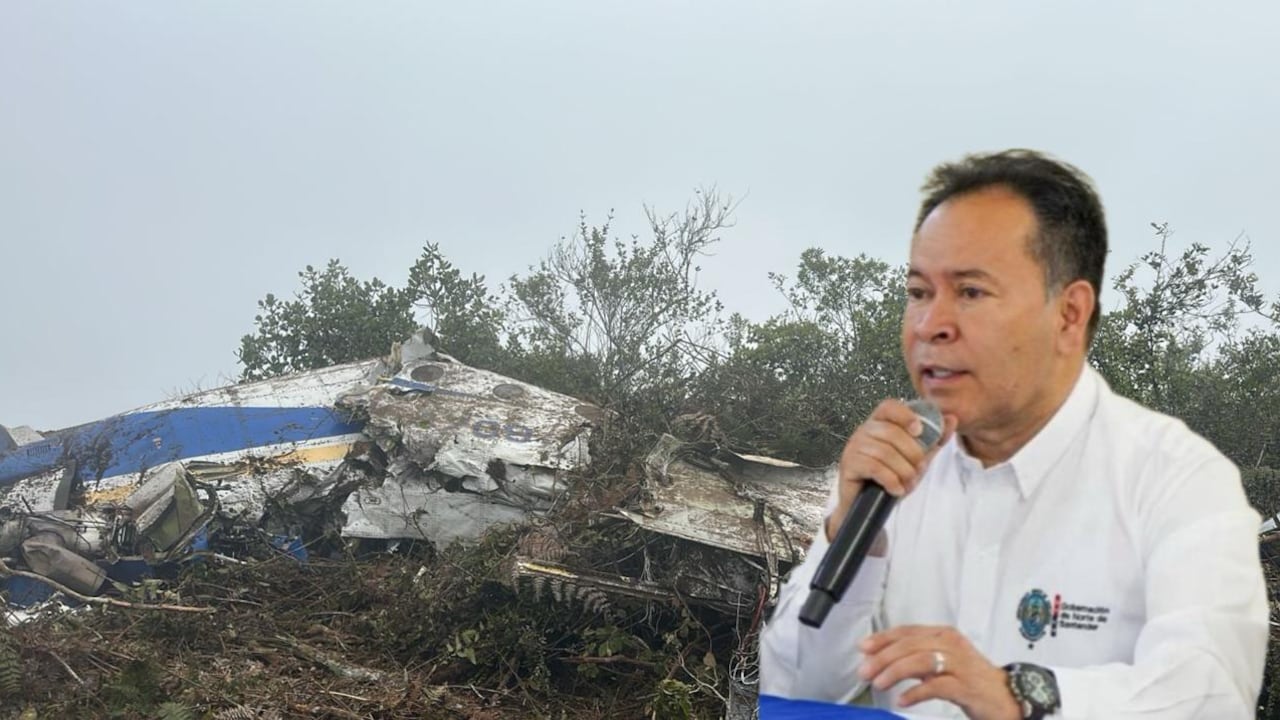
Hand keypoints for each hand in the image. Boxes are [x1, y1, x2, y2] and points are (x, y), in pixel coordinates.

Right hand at [827, 400, 955, 540]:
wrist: (869, 505)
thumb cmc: (890, 477)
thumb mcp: (917, 458)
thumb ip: (934, 439)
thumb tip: (952, 419)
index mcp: (880, 423)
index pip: (889, 407)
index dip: (905, 415)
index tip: (919, 431)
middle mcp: (864, 431)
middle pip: (891, 432)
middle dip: (911, 454)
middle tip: (917, 471)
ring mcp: (854, 447)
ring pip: (884, 452)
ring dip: (903, 471)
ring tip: (907, 483)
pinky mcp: (849, 464)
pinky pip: (874, 468)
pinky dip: (890, 480)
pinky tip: (896, 489)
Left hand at [858, 625, 1020, 719]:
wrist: (1007, 698)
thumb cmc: (970, 679)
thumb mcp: (940, 663)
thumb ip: (915, 657)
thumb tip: (880, 658)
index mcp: (943, 635)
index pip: (907, 632)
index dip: (883, 639)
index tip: (863, 648)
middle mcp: (951, 644)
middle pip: (910, 645)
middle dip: (883, 657)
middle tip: (865, 671)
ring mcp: (960, 664)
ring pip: (921, 661)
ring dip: (895, 672)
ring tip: (879, 683)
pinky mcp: (967, 686)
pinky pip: (936, 686)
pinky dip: (916, 692)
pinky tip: (902, 700)